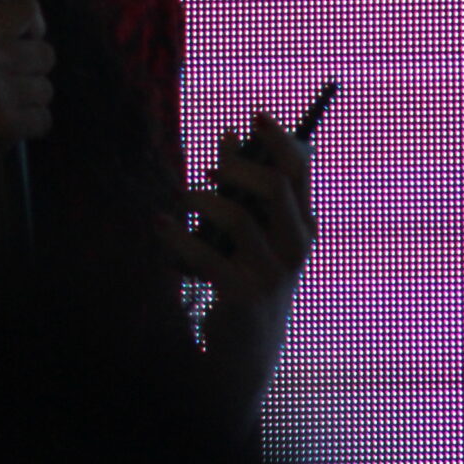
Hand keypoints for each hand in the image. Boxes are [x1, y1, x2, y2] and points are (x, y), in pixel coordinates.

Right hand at [0, 0, 53, 194]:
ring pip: (47, 89)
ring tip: (6, 111)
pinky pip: (43, 120)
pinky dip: (31, 128)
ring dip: (32, 102)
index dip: (34, 27)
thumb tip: (20, 35)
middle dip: (34, 72)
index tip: (24, 43)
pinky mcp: (5, 126)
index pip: (26, 9)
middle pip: (45, 53)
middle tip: (13, 87)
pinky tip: (9, 132)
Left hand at [157, 110, 316, 320]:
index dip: (280, 140)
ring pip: (236, 216)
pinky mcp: (243, 295)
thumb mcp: (252, 230)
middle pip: (274, 186)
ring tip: (182, 198)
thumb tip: (229, 135)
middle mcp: (296, 248)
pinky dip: (177, 234)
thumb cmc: (247, 274)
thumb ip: (243, 187)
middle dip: (236, 165)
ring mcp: (272, 274)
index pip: (302, 172)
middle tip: (209, 169)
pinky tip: (160, 223)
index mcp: (303, 226)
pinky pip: (206, 254)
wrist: (247, 346)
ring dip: (201, 199)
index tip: (255, 117)